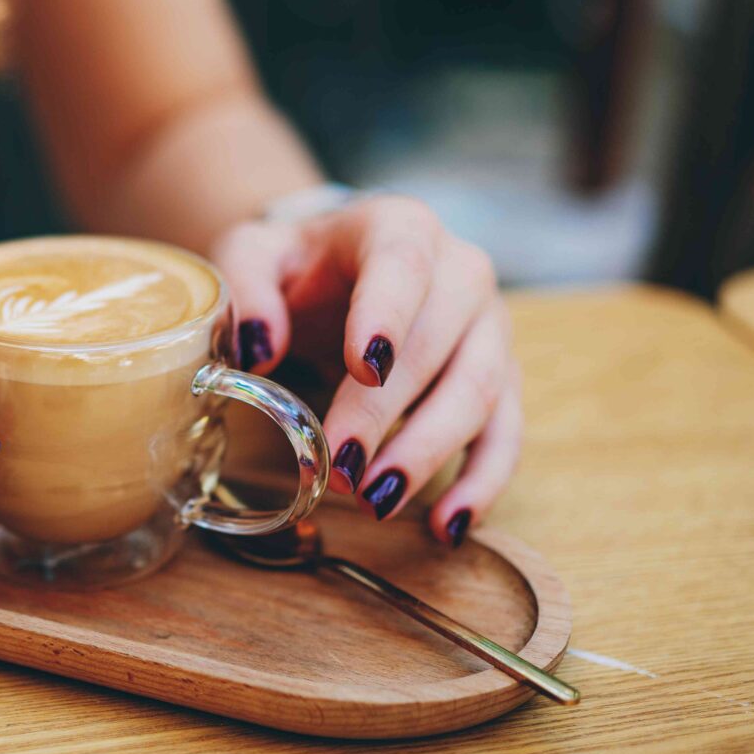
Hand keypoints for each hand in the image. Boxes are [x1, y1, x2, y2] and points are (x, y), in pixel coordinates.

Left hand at [211, 195, 519, 545]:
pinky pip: (507, 431)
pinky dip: (482, 482)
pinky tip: (446, 525)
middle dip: (387, 413)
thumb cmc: (295, 265)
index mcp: (398, 228)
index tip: (363, 368)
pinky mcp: (501, 375)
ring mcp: (490, 325)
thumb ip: (246, 288)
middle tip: (340, 468)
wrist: (336, 269)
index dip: (387, 315)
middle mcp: (460, 270)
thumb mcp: (251, 255)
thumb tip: (259, 349)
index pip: (403, 263)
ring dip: (427, 452)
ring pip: (479, 391)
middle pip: (437, 343)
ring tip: (374, 500)